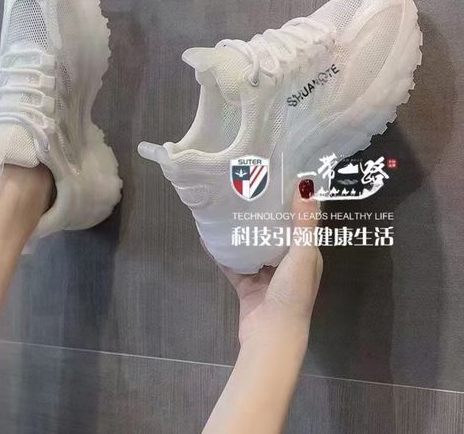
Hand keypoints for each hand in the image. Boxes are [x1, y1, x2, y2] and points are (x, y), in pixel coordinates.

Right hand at [219, 180, 322, 345]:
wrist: (271, 336)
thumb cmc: (292, 294)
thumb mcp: (302, 255)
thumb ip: (304, 223)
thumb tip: (306, 185)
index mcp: (305, 255)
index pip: (298, 223)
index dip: (289, 203)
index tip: (273, 180)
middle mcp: (287, 264)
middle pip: (273, 234)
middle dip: (262, 214)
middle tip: (245, 190)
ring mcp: (266, 276)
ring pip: (252, 248)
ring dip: (242, 232)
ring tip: (227, 209)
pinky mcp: (247, 286)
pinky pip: (234, 264)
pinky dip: (223, 253)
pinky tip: (210, 237)